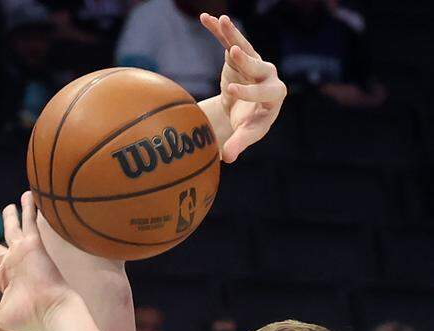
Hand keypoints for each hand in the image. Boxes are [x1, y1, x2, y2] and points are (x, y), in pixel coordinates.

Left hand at [0, 192, 70, 330]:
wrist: (52, 312)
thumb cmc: (30, 317)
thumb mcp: (2, 316)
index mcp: (2, 281)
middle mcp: (11, 265)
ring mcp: (22, 254)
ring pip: (12, 230)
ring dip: (11, 217)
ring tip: (8, 206)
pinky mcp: (34, 246)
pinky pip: (30, 223)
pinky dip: (30, 209)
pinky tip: (28, 195)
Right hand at [200, 13, 286, 162]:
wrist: (243, 113)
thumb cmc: (247, 126)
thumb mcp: (245, 135)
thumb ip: (238, 145)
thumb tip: (227, 159)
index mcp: (275, 96)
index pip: (264, 92)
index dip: (248, 91)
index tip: (230, 91)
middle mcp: (268, 75)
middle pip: (258, 65)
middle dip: (246, 61)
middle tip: (232, 54)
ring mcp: (254, 63)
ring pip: (245, 47)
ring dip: (232, 35)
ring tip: (221, 21)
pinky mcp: (239, 57)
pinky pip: (229, 41)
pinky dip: (219, 31)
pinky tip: (207, 19)